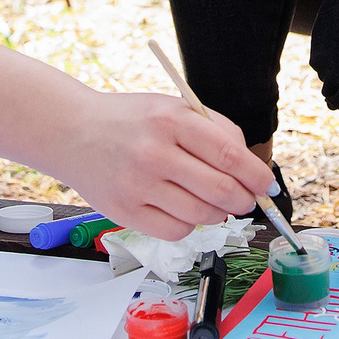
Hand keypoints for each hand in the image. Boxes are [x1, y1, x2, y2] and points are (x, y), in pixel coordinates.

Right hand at [46, 91, 268, 241]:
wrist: (72, 131)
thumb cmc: (130, 120)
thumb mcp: (171, 108)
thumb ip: (214, 130)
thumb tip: (251, 169)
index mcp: (171, 120)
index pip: (228, 152)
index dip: (255, 174)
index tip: (267, 185)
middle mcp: (154, 152)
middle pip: (219, 189)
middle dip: (244, 199)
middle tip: (247, 200)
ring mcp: (137, 185)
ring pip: (201, 214)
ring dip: (218, 213)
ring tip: (214, 202)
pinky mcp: (124, 211)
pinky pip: (176, 230)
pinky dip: (189, 224)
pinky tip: (183, 208)